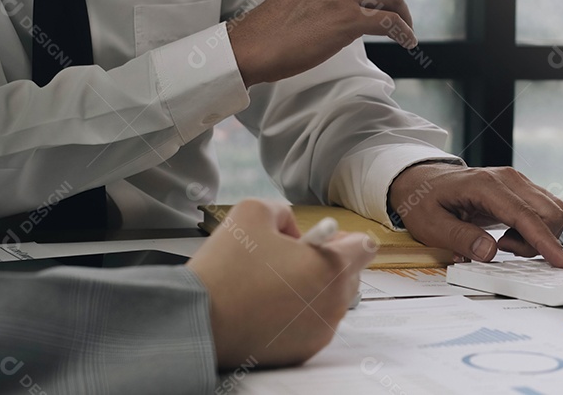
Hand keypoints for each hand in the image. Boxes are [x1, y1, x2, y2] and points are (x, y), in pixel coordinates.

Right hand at [187, 199, 375, 368]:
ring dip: (310, 288)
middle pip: (348, 274)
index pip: (365, 247)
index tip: (323, 239)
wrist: (197, 320)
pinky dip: (296, 313)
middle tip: (289, 258)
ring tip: (272, 281)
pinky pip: (311, 324)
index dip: (344, 238)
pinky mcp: (303, 350)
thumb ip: (283, 211)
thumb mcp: (253, 211)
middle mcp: (334, 303)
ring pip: (329, 300)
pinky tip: (266, 304)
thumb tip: (292, 228)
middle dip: (325, 262)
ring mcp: (320, 330)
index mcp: (332, 267)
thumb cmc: (226, 270)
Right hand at [228, 0, 415, 86]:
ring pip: (391, 0)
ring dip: (404, 18)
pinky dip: (404, 32)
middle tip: (403, 17)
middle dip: (399, 1)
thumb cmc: (277, 26)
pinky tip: (407, 41)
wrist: (255, 46)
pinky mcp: (348, 19)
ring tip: (406, 33)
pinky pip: (390, 22)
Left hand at [388, 164, 562, 267]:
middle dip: (539, 241)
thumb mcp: (431, 225)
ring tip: (505, 242)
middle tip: (504, 248)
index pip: (526, 215)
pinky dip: (537, 230)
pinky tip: (510, 235)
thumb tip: (489, 252)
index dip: (545, 241)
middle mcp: (508, 179)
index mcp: (486, 185)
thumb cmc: (425, 201)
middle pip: (550, 212)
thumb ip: (460, 238)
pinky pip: (546, 211)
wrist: (422, 181)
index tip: (560, 262)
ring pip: (554, 212)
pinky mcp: (521, 190)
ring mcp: (518, 182)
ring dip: (539, 236)